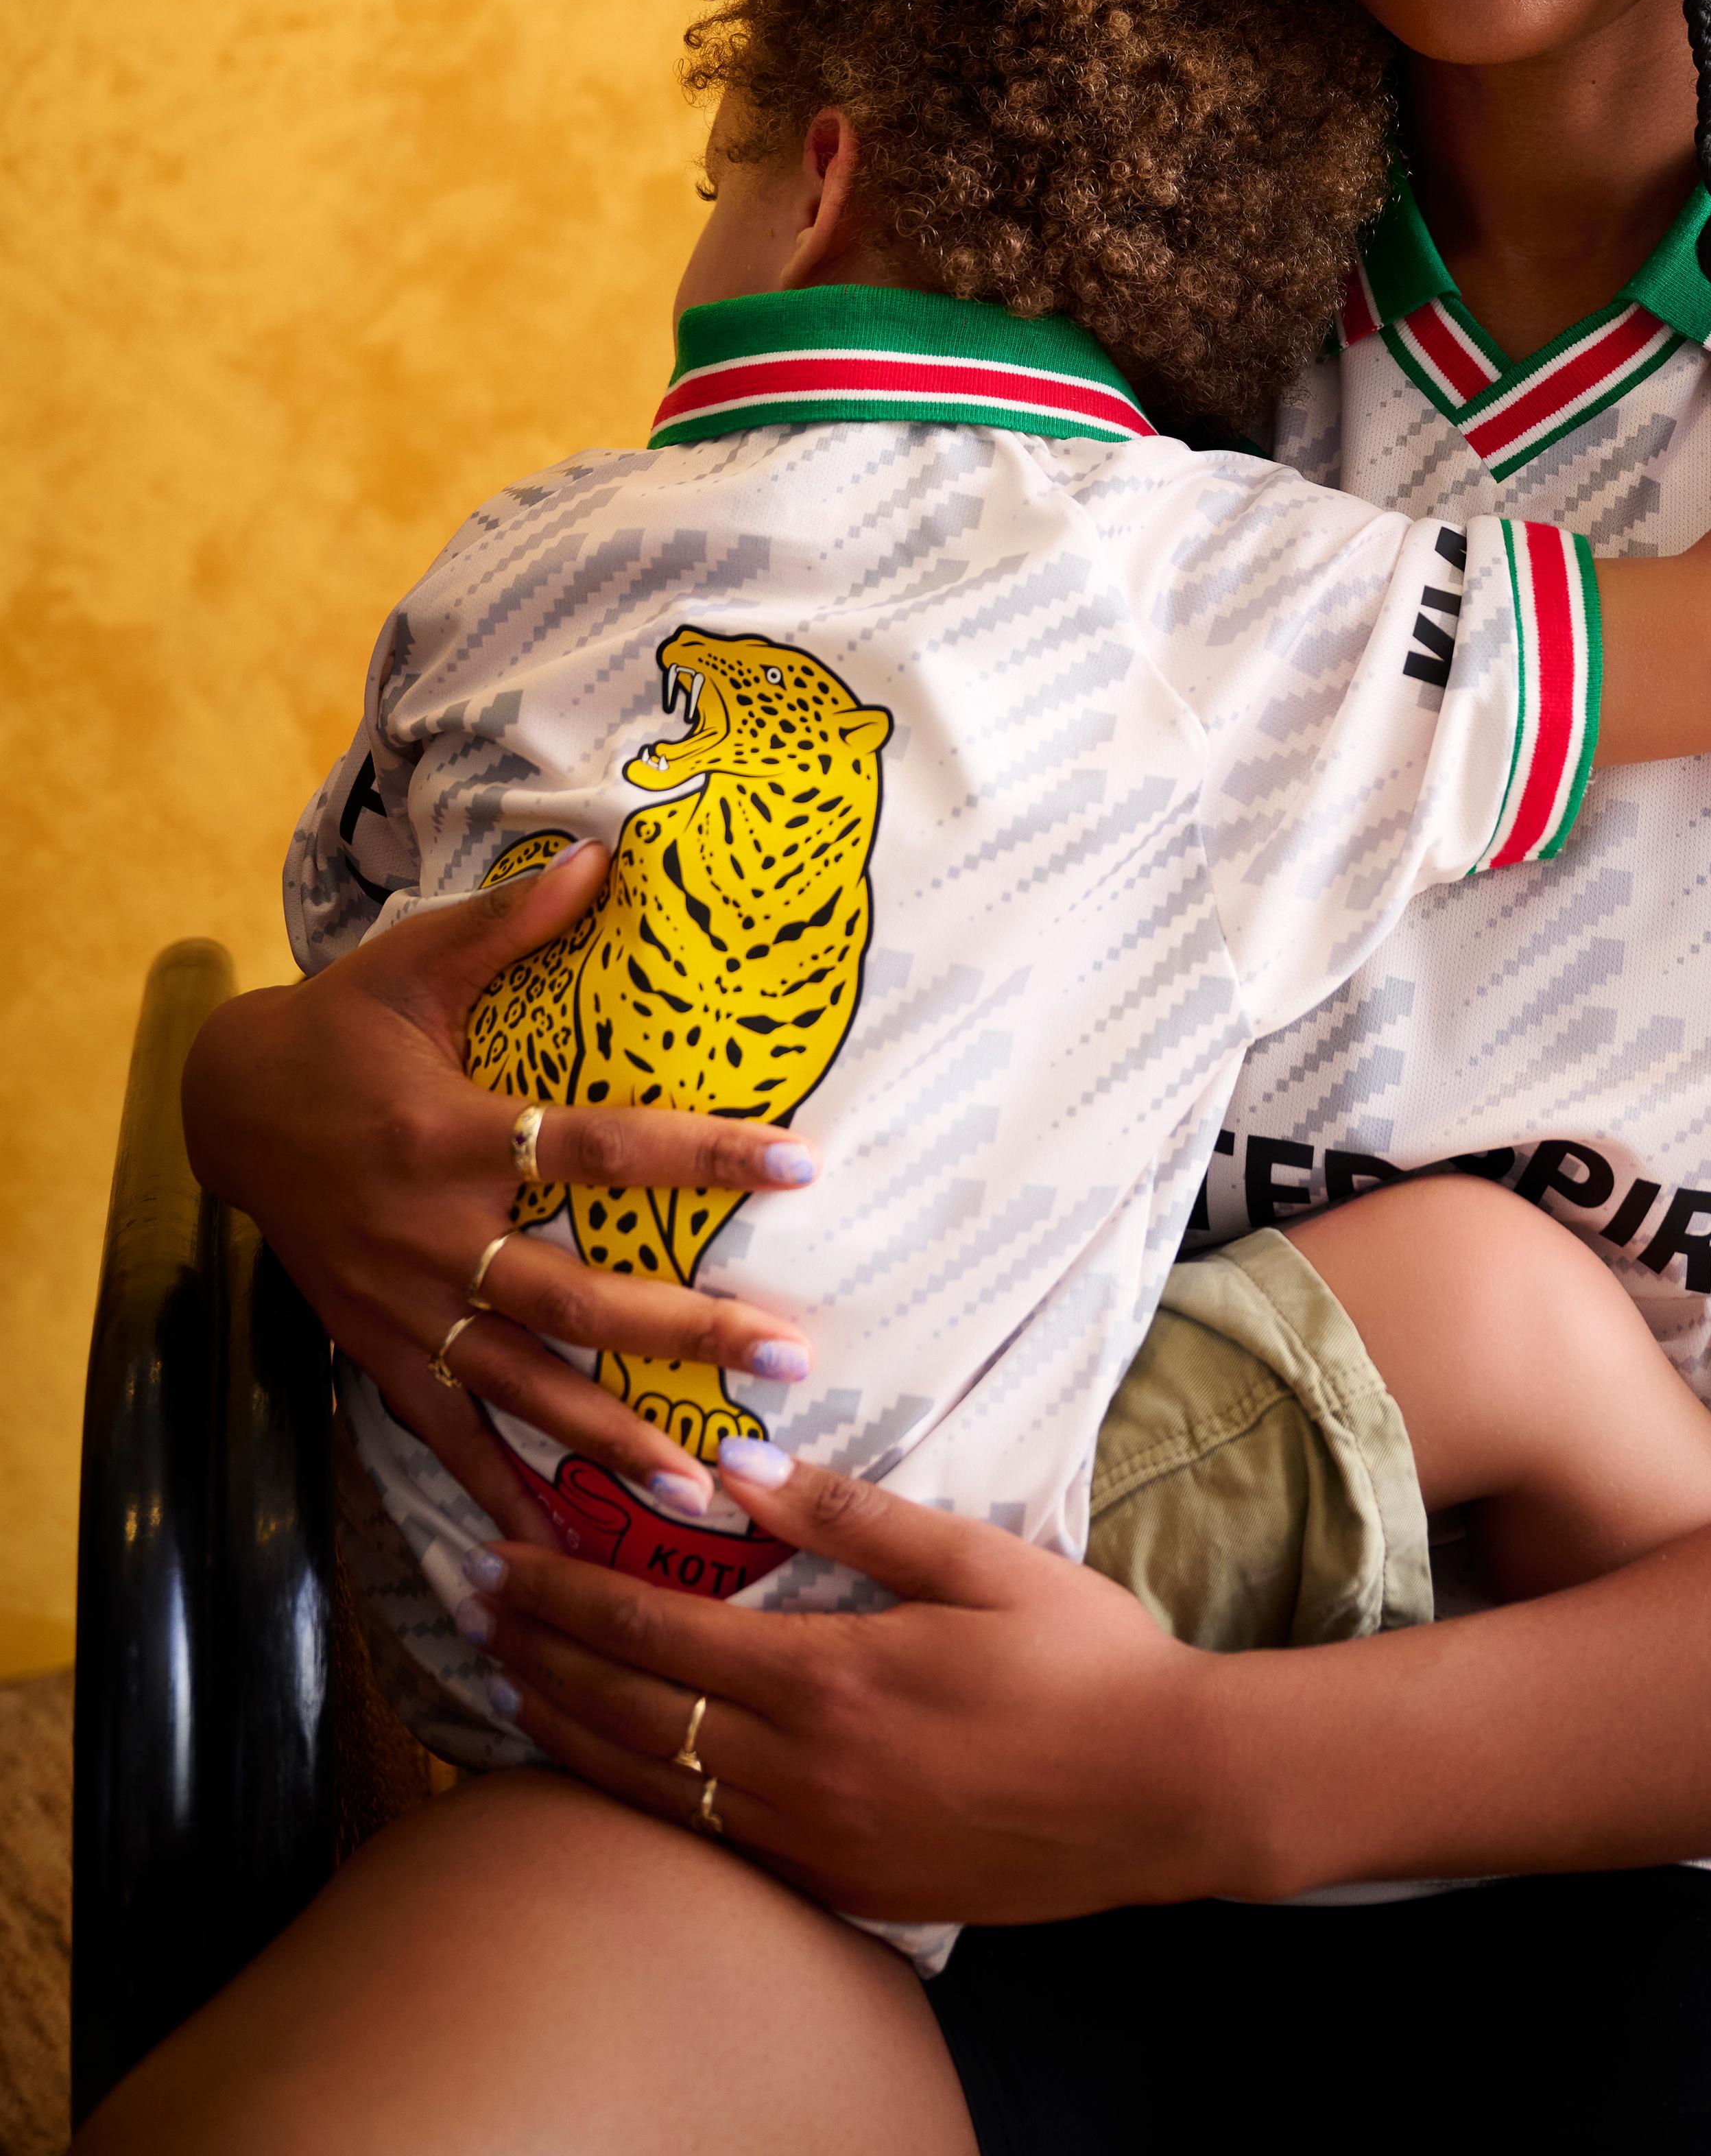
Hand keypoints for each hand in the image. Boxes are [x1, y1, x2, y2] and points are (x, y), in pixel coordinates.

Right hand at [182, 847, 823, 1543]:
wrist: (225, 1104)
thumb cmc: (341, 1023)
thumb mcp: (415, 959)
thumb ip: (510, 921)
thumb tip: (604, 851)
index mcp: (451, 1132)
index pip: (599, 1148)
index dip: (700, 1155)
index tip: (800, 1166)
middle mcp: (430, 1232)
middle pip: (574, 1298)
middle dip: (684, 1334)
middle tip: (788, 1363)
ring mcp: (399, 1304)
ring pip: (521, 1385)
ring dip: (613, 1437)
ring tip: (704, 1485)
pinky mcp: (374, 1348)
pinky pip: (443, 1429)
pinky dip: (496, 1488)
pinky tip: (557, 1545)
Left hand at [464, 1444, 1235, 1920]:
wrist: (1160, 1793)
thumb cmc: (1082, 1661)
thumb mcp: (979, 1561)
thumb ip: (855, 1516)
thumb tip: (743, 1464)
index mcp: (827, 1677)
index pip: (655, 1632)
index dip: (566, 1593)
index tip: (500, 1558)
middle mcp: (800, 1770)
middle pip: (630, 1712)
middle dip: (538, 1654)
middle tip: (468, 1609)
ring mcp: (817, 1840)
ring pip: (656, 1787)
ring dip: (570, 1731)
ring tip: (506, 1685)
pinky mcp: (844, 1884)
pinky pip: (711, 1840)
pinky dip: (640, 1800)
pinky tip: (614, 1774)